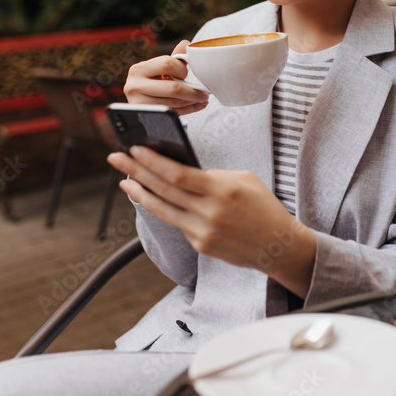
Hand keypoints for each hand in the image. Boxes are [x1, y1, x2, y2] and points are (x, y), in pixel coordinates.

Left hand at [107, 146, 316, 296]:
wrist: (279, 246)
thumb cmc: (264, 207)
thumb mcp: (245, 179)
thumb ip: (213, 175)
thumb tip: (184, 172)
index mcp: (222, 190)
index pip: (177, 174)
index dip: (152, 161)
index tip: (134, 148)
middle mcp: (209, 213)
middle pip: (163, 189)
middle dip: (136, 171)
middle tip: (116, 158)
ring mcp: (203, 232)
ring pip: (163, 209)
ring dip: (140, 193)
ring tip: (124, 181)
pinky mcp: (201, 246)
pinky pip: (179, 223)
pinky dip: (166, 209)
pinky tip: (155, 199)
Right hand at [123, 41, 208, 113]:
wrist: (138, 100)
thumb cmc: (151, 81)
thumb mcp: (158, 68)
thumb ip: (174, 57)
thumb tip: (186, 44)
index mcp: (139, 69)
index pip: (167, 64)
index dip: (182, 69)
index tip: (186, 74)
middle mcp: (135, 86)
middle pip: (173, 88)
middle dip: (193, 91)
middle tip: (204, 92)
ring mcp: (139, 103)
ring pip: (174, 103)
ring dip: (193, 101)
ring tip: (202, 98)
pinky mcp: (146, 117)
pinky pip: (173, 113)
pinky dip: (189, 109)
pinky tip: (197, 105)